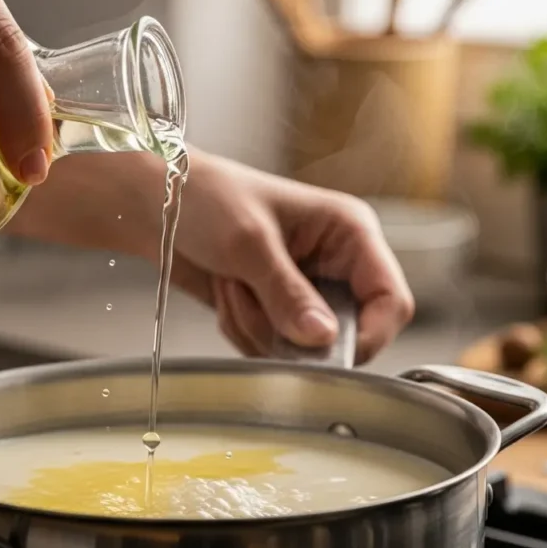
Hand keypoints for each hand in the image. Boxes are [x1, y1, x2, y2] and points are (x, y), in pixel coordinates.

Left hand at [168, 154, 413, 363]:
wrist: (155, 203)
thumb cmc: (206, 196)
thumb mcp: (249, 244)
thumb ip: (288, 295)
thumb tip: (323, 339)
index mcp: (349, 232)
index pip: (391, 300)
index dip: (370, 334)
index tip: (328, 351)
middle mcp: (335, 263)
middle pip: (347, 334)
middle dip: (293, 332)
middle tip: (258, 304)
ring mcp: (304, 289)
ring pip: (303, 348)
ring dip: (259, 328)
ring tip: (233, 285)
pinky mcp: (274, 309)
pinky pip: (272, 348)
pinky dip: (243, 331)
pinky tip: (226, 295)